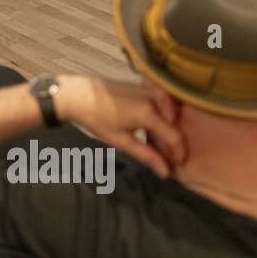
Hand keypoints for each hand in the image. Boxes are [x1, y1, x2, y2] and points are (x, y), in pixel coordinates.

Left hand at [55, 75, 186, 177]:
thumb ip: (146, 155)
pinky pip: (161, 104)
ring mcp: (149, 89)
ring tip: (158, 147)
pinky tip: (151, 130)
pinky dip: (161, 118)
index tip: (178, 166)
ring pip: (170, 114)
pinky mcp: (144, 86)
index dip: (179, 153)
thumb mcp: (121, 141)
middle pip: (174, 125)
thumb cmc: (96, 118)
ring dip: (167, 131)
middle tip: (167, 159)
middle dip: (173, 144)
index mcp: (149, 112)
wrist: (77, 94)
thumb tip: (165, 172)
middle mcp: (154, 98)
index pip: (175, 136)